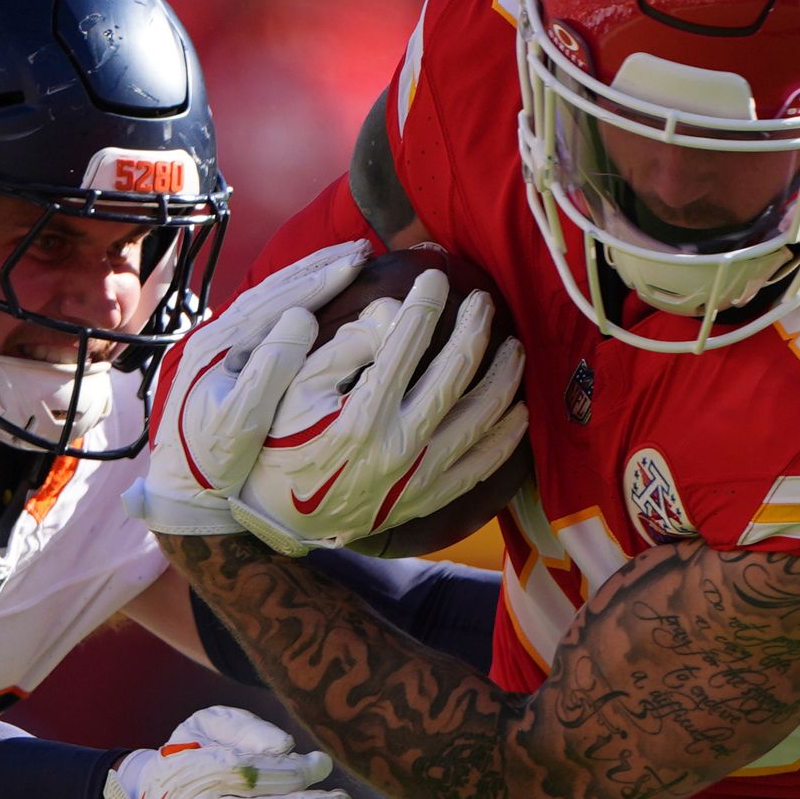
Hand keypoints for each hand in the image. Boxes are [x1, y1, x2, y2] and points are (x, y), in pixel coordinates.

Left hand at [141, 242, 372, 543]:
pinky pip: (268, 316)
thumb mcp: (240, 424)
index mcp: (217, 348)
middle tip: (360, 249)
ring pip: (270, 298)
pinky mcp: (229, 360)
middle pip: (272, 288)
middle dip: (317, 266)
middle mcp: (216, 338)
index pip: (275, 300)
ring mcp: (221, 347)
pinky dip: (299, 299)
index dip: (318, 279)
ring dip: (310, 277)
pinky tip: (324, 295)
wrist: (184, 494)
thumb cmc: (214, 467)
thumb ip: (269, 372)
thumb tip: (302, 318)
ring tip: (347, 262)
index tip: (356, 261)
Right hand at [240, 267, 527, 555]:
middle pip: (454, 375)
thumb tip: (390, 316)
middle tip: (483, 301)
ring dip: (503, 377)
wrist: (279, 521)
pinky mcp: (427, 500)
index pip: (406, 343)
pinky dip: (506, 439)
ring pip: (480, 419)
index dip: (425, 303)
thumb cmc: (282, 445)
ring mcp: (418, 478)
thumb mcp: (292, 391)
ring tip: (514, 347)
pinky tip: (520, 412)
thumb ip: (341, 349)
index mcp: (361, 415)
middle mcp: (397, 447)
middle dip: (474, 329)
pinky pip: (481, 468)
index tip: (435, 277)